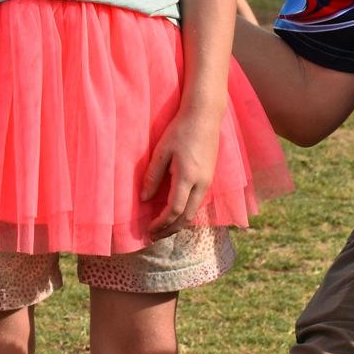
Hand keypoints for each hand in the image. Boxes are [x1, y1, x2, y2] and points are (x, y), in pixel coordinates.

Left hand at [140, 106, 220, 237]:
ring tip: (163, 229)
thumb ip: (152, 176)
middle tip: (155, 236)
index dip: (161, 224)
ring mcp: (208, 181)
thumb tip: (144, 199)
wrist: (205, 116)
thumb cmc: (180, 130)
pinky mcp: (210, 177)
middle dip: (170, 230)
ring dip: (179, 223)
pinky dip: (186, 213)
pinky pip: (199, 203)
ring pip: (195, 212)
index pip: (174, 210)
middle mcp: (201, 184)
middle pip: (186, 217)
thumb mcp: (161, 152)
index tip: (149, 230)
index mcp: (187, 177)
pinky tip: (176, 213)